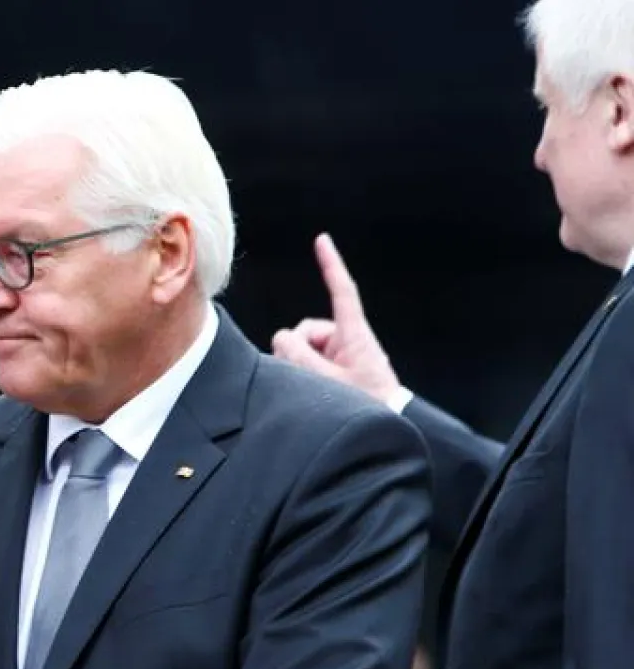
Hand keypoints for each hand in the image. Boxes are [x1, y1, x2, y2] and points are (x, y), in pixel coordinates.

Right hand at [271, 233, 402, 404]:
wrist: (386, 428)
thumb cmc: (367, 405)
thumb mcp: (329, 382)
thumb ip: (299, 356)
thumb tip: (281, 338)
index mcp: (355, 336)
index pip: (341, 292)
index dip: (331, 265)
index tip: (322, 241)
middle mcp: (346, 341)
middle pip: (306, 330)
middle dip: (297, 350)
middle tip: (307, 377)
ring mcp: (340, 356)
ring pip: (302, 349)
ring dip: (299, 365)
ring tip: (316, 389)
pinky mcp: (335, 370)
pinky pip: (307, 362)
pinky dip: (302, 372)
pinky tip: (311, 390)